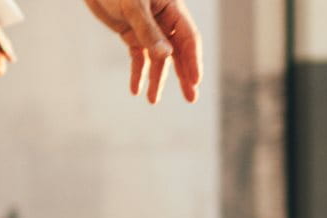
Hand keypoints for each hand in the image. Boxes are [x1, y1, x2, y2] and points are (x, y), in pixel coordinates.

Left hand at [81, 0, 200, 102]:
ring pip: (157, 58)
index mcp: (172, 8)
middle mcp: (163, 20)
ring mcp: (147, 28)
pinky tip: (135, 90)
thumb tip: (165, 55)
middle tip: (192, 98)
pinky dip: (137, 72)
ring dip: (156, 79)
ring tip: (153, 100)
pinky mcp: (131, 33)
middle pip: (178, 52)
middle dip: (184, 76)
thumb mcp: (133, 6)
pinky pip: (138, 57)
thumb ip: (148, 30)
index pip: (189, 38)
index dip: (193, 61)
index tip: (195, 82)